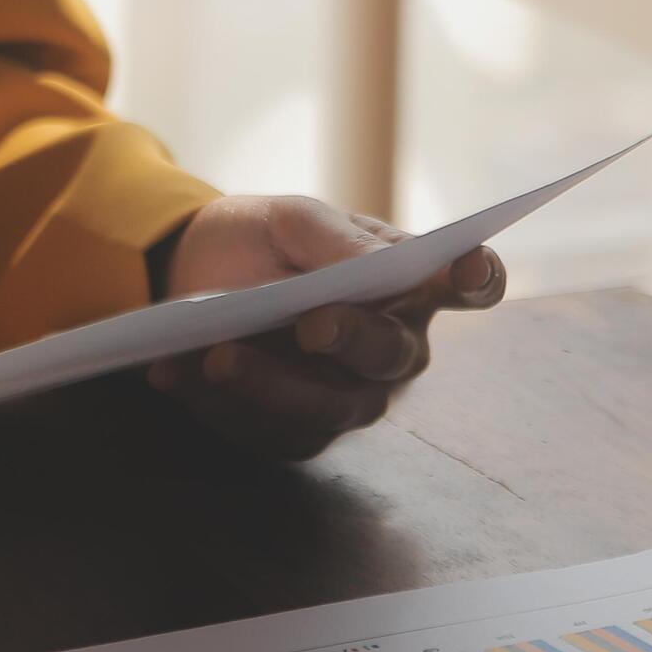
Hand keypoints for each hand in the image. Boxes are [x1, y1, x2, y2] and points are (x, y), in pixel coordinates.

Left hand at [146, 195, 503, 459]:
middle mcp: (392, 349)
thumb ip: (335, 241)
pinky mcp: (295, 432)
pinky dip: (217, 405)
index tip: (468, 267)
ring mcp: (347, 398)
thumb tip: (379, 268)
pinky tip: (173, 374)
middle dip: (353, 340)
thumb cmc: (262, 239)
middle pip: (393, 357)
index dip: (478, 279)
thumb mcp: (291, 219)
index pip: (470, 285)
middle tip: (311, 322)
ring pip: (329, 408)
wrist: (191, 272)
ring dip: (271, 385)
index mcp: (409, 284)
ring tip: (218, 356)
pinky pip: (266, 432)